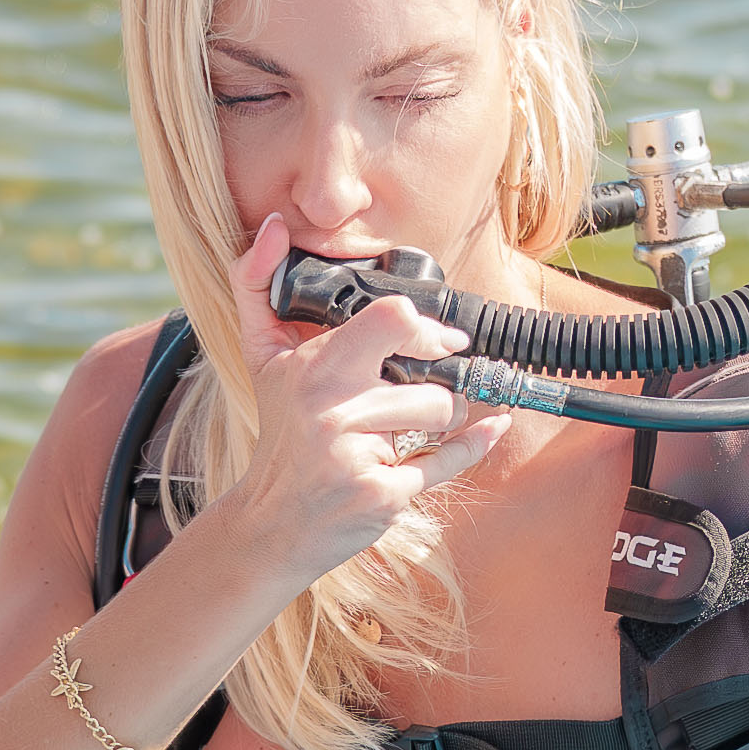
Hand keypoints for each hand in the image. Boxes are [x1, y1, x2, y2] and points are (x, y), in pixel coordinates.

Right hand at [221, 212, 506, 589]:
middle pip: (428, 377)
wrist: (270, 523)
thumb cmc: (279, 435)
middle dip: (439, 381)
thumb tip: (273, 226)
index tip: (439, 337)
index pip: (393, 320)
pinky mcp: (381, 496)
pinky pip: (446, 461)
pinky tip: (492, 427)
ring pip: (439, 415)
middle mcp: (335, 412)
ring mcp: (359, 458)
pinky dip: (474, 444)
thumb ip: (257, 284)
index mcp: (314, 370)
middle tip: (431, 385)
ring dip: (444, 416)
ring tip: (419, 422)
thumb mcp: (260, 357)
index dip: (426, 327)